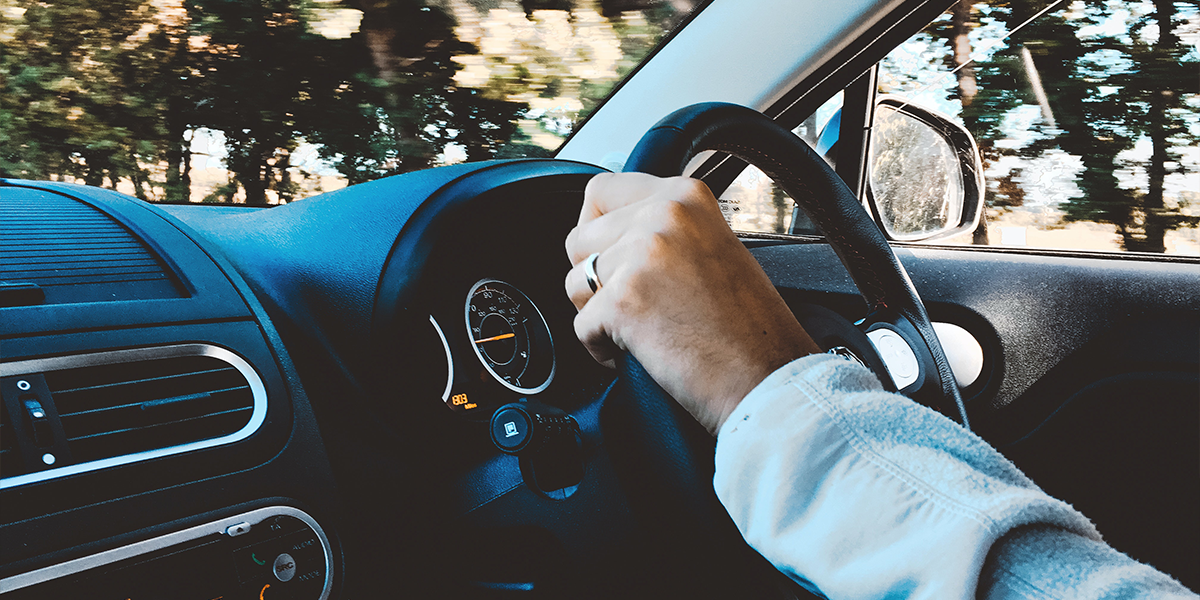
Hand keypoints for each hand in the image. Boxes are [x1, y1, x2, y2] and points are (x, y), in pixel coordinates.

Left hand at [565, 173, 819, 434]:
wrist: (768, 379)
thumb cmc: (749, 328)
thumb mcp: (712, 247)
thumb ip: (664, 229)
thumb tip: (607, 230)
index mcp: (685, 196)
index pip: (601, 189)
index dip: (595, 228)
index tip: (611, 257)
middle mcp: (663, 215)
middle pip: (579, 238)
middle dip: (594, 278)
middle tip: (635, 305)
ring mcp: (642, 255)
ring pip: (575, 282)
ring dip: (596, 313)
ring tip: (641, 330)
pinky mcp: (623, 300)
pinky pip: (580, 326)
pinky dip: (602, 349)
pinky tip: (642, 353)